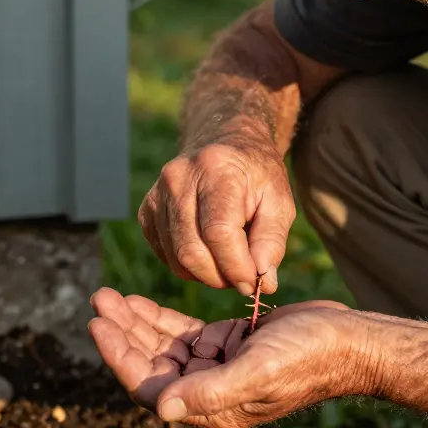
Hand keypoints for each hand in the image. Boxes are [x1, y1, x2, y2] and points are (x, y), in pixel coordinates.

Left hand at [87, 287, 372, 427]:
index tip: (99, 325)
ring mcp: (216, 368)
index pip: (149, 387)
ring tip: (110, 295)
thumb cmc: (308, 357)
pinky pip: (183, 335)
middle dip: (122, 333)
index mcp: (211, 408)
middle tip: (98, 299)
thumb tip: (162, 409)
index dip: (119, 357)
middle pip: (150, 365)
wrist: (348, 340)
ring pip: (162, 347)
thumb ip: (210, 392)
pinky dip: (161, 319)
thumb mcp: (257, 371)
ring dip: (136, 323)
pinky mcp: (227, 346)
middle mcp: (207, 392)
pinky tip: (140, 302)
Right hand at [139, 138, 294, 296]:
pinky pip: (164, 255)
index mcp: (217, 170)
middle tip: (242, 278)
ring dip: (205, 275)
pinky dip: (188, 266)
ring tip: (228, 264)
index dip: (236, 267)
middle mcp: (179, 179)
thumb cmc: (256, 176)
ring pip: (176, 259)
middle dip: (220, 277)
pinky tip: (208, 253)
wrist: (223, 144)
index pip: (219, 233)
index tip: (254, 282)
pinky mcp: (147, 210)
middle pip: (192, 251)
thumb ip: (273, 241)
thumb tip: (262, 283)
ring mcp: (157, 194)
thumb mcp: (279, 201)